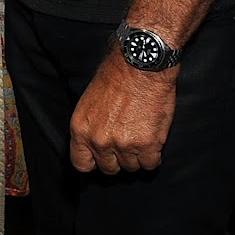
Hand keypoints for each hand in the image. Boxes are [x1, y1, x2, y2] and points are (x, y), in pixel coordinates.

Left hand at [69, 47, 177, 174]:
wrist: (140, 66)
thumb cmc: (115, 77)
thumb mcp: (88, 102)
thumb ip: (90, 126)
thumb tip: (93, 143)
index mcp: (81, 129)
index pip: (81, 163)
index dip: (93, 162)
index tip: (101, 159)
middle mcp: (99, 140)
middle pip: (108, 168)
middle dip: (117, 159)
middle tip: (126, 144)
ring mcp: (123, 145)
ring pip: (131, 167)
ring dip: (136, 156)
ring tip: (140, 136)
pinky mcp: (147, 145)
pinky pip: (150, 164)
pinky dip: (153, 156)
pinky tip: (152, 142)